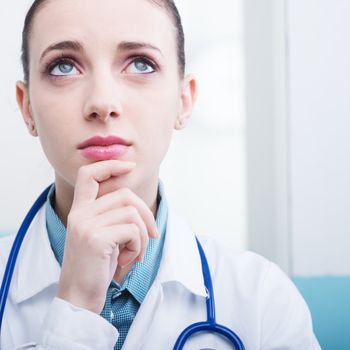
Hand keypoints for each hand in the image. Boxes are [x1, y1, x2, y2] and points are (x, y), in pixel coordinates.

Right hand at [57, 160, 158, 313]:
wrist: (79, 297)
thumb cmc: (96, 266)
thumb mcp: (102, 235)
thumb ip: (113, 216)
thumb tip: (141, 206)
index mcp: (79, 210)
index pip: (88, 174)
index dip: (110, 164)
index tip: (129, 166)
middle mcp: (80, 214)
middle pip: (125, 194)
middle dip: (146, 214)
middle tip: (151, 235)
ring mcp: (86, 224)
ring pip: (133, 213)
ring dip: (143, 235)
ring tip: (135, 253)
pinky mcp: (96, 238)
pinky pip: (133, 231)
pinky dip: (138, 246)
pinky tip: (128, 260)